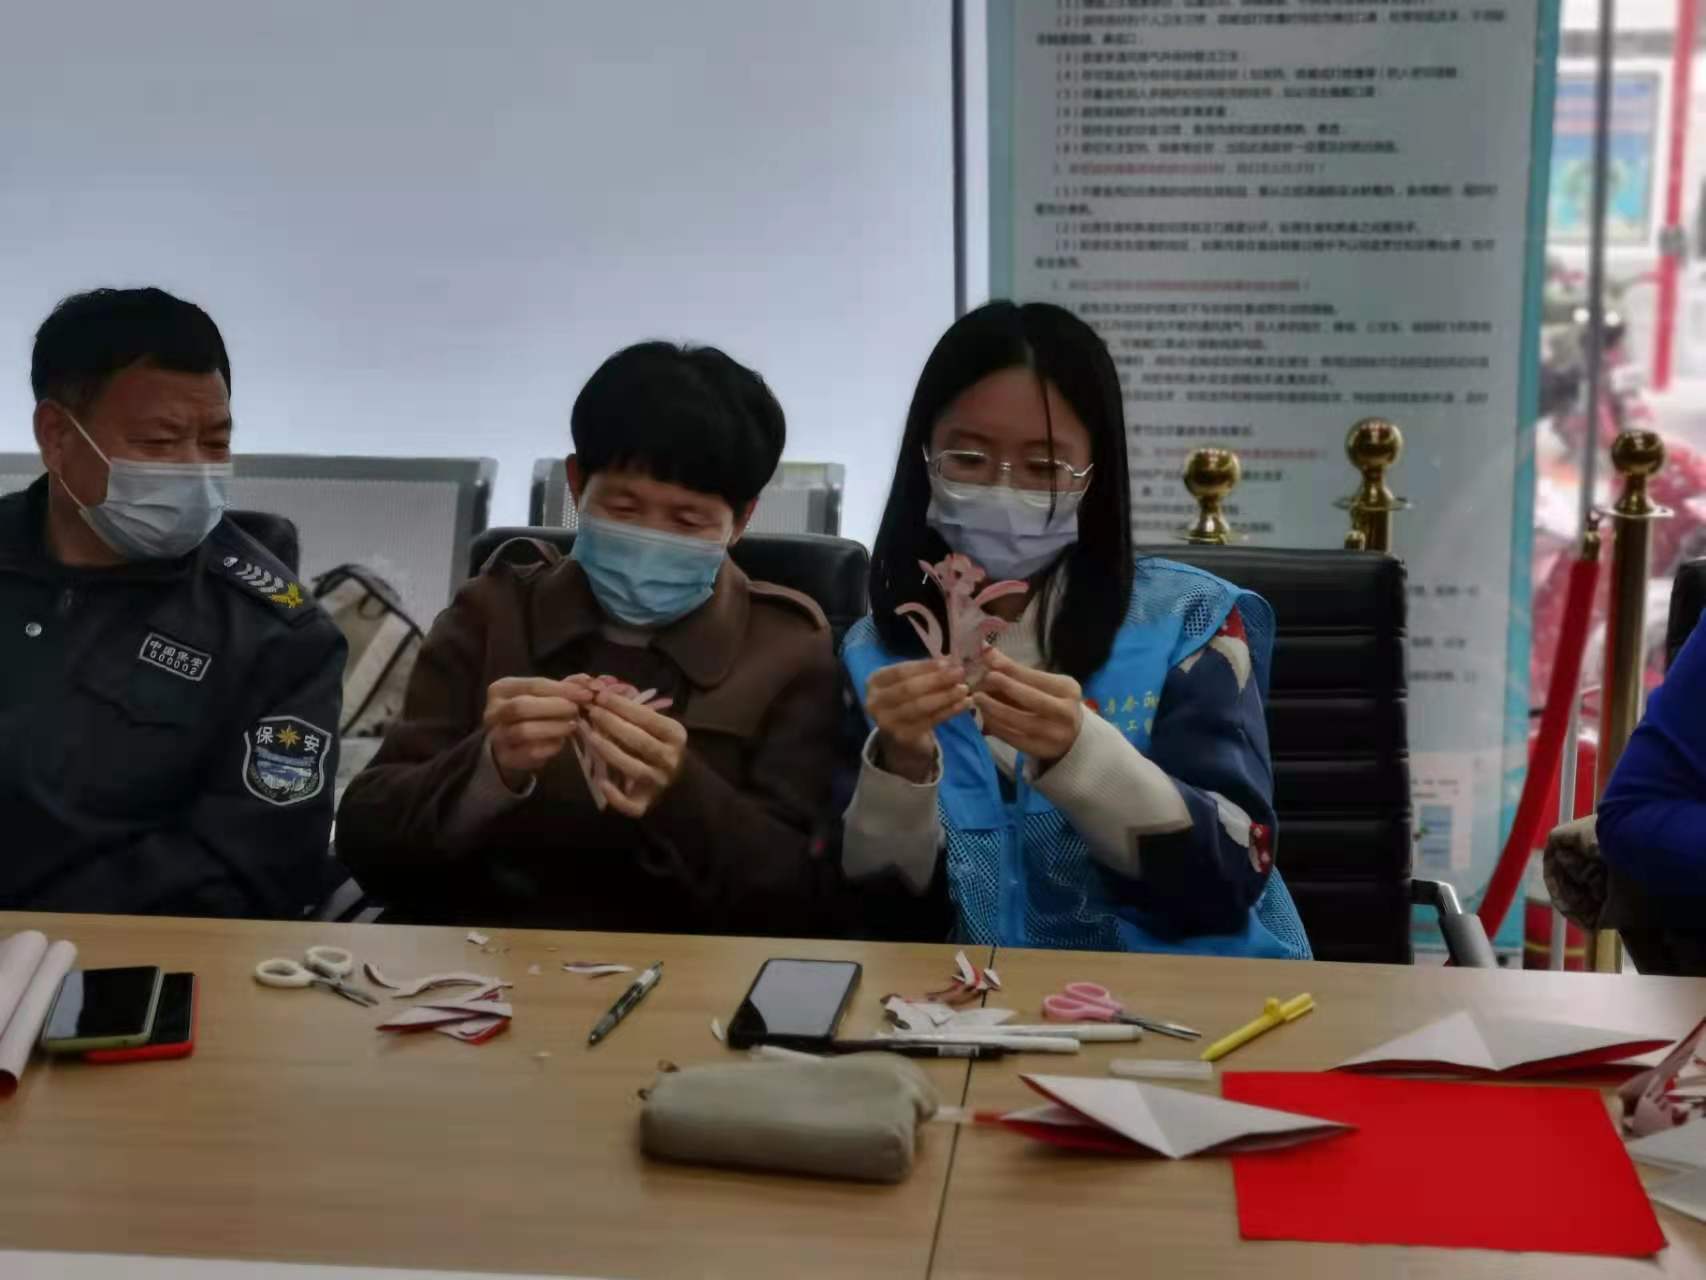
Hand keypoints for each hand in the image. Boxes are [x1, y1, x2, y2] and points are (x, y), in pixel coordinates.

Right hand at [483, 675, 592, 790]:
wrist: (512, 745)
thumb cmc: (532, 713)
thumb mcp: (545, 695)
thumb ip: (566, 686)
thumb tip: (590, 682)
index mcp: (501, 689)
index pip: (534, 685)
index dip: (563, 689)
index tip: (586, 693)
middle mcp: (493, 711)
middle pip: (522, 706)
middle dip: (554, 707)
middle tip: (576, 710)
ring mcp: (497, 736)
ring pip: (524, 730)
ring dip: (553, 727)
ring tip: (572, 725)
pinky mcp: (506, 757)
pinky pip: (529, 752)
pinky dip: (550, 747)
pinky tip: (561, 743)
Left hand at [582, 689, 688, 816]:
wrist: (677, 781)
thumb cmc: (659, 744)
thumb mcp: (656, 725)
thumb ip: (635, 711)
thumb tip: (603, 690)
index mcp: (675, 736)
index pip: (648, 719)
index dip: (623, 706)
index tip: (601, 696)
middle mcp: (670, 760)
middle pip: (640, 741)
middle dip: (613, 724)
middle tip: (591, 711)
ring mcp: (658, 783)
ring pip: (633, 768)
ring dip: (610, 751)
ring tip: (589, 735)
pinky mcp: (645, 804)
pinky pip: (631, 804)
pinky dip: (616, 796)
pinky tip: (602, 783)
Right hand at [866, 657, 971, 782]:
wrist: (898, 732)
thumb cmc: (905, 699)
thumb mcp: (908, 681)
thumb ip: (925, 672)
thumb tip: (951, 662)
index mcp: (875, 681)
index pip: (900, 671)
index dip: (925, 667)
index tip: (948, 663)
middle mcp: (875, 702)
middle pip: (909, 689)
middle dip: (937, 680)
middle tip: (960, 674)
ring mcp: (887, 722)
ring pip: (920, 706)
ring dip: (945, 697)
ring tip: (964, 689)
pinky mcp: (903, 736)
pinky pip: (930, 721)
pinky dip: (949, 712)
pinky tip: (964, 704)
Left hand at [973, 648, 1083, 765]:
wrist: (1070, 736)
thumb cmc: (1051, 702)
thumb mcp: (1041, 684)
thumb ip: (1015, 670)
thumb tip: (985, 650)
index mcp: (1068, 689)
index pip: (1037, 678)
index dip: (1012, 670)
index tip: (989, 663)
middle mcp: (1066, 712)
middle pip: (1032, 699)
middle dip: (1005, 689)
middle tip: (982, 683)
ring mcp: (1055, 735)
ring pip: (1020, 721)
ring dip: (994, 709)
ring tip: (978, 699)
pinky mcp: (1042, 751)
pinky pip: (1014, 738)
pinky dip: (996, 726)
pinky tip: (985, 718)